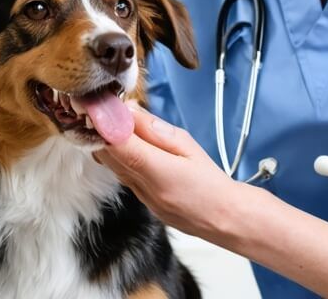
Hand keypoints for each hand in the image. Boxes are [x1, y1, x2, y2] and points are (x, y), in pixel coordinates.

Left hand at [94, 106, 253, 243]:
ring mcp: (142, 198)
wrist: (226, 218)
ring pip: (112, 167)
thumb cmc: (212, 182)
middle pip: (108, 156)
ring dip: (110, 146)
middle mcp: (144, 187)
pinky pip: (124, 177)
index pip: (119, 145)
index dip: (105, 125)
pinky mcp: (144, 203)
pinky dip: (121, 160)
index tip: (101, 108)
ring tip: (120, 126)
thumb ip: (156, 130)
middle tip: (107, 113)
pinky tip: (132, 148)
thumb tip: (131, 112)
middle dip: (102, 133)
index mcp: (158, 171)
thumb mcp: (188, 146)